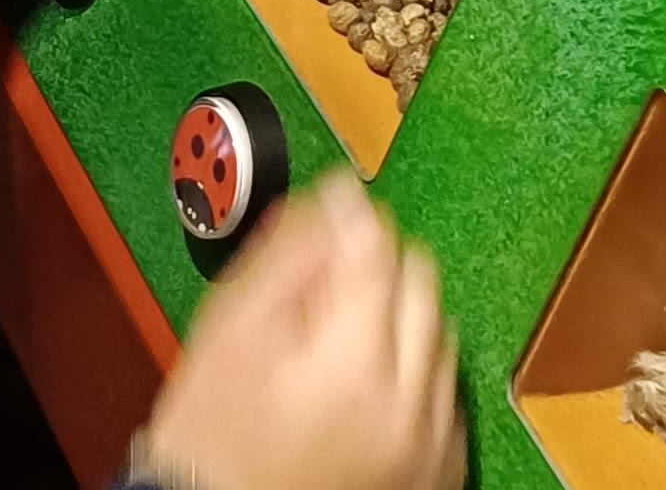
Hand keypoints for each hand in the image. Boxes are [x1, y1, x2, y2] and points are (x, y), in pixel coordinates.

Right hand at [142, 176, 462, 489]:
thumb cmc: (213, 434)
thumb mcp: (233, 326)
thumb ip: (290, 253)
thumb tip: (336, 202)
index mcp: (354, 361)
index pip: (379, 245)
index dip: (348, 216)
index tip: (331, 211)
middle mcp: (405, 403)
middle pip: (420, 281)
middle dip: (378, 268)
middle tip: (330, 287)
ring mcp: (427, 444)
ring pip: (442, 336)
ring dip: (404, 322)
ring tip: (346, 342)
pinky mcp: (437, 472)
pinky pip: (452, 399)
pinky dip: (422, 379)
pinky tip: (378, 383)